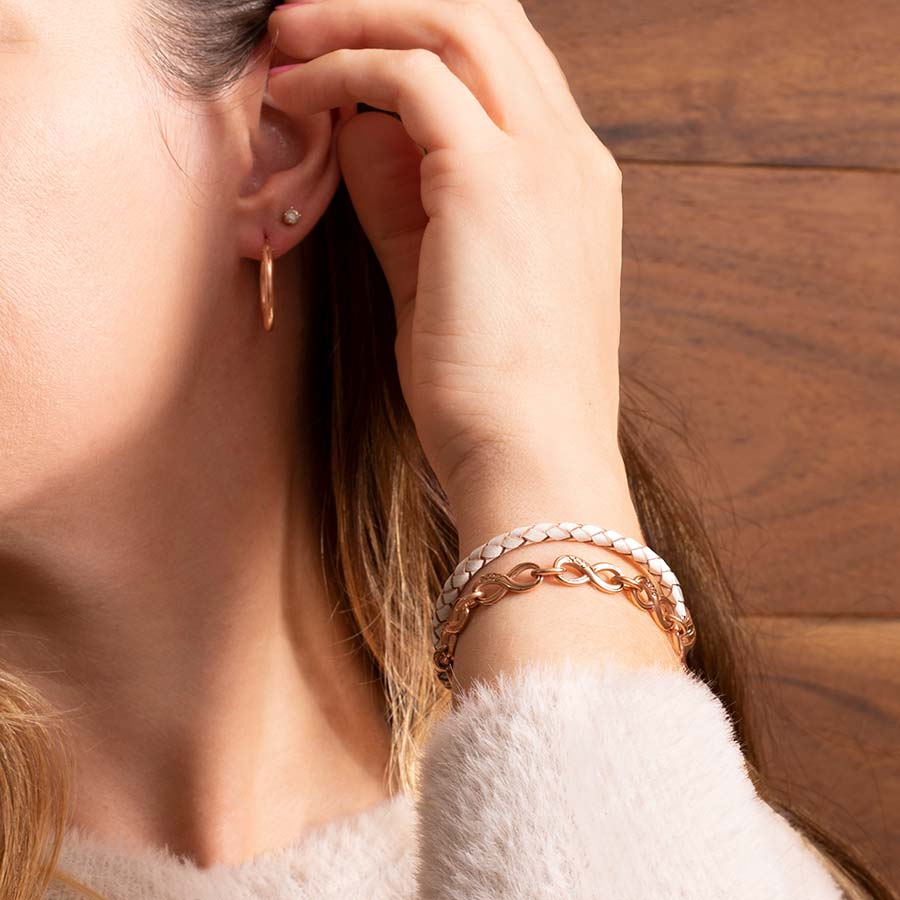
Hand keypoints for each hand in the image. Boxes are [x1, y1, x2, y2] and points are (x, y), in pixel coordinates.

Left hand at [267, 0, 631, 545]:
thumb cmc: (491, 393)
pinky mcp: (494, 184)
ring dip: (359, 14)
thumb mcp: (441, 279)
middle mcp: (568, 154)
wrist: (534, 462)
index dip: (420, 32)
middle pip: (484, 16)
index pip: (503, 61)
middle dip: (387, 2)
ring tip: (288, 31)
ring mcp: (542, 162)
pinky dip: (344, 68)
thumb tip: (359, 125)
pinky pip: (410, 80)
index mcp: (570, 179)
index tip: (346, 45)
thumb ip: (406, 197)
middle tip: (305, 19)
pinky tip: (295, 89)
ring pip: (454, 22)